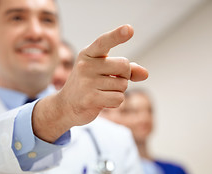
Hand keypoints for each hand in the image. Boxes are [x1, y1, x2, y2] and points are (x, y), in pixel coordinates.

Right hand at [32, 25, 147, 141]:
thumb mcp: (104, 72)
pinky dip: (115, 102)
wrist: (66, 106)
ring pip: (123, 85)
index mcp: (88, 54)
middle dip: (124, 76)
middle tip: (109, 82)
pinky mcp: (90, 98)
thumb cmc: (88, 85)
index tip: (129, 29)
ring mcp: (86, 82)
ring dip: (118, 91)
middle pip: (124, 65)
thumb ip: (125, 69)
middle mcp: (85, 65)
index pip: (104, 42)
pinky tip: (102, 102)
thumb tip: (145, 74)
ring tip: (101, 92)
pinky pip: (118, 99)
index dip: (117, 35)